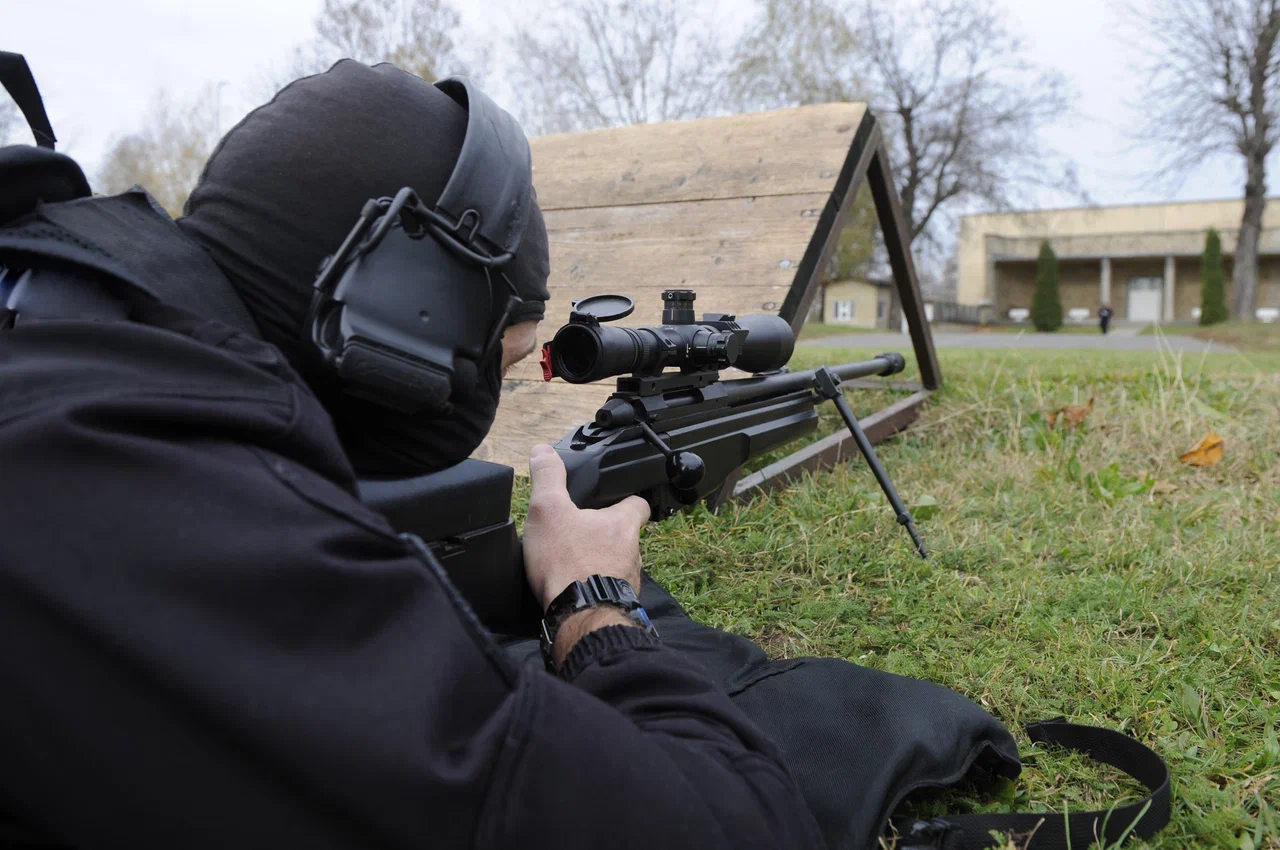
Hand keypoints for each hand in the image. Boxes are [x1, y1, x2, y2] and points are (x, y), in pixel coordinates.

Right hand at [523, 444, 649, 610]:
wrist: (578, 616)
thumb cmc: (567, 562)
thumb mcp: (549, 509)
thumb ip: (548, 477)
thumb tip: (543, 451)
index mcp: (622, 524)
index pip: (638, 503)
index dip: (626, 498)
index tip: (613, 498)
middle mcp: (632, 552)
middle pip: (625, 536)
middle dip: (606, 535)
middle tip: (580, 534)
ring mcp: (627, 581)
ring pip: (617, 565)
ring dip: (600, 563)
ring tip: (573, 563)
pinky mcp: (617, 605)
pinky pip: (608, 591)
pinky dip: (594, 588)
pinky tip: (573, 589)